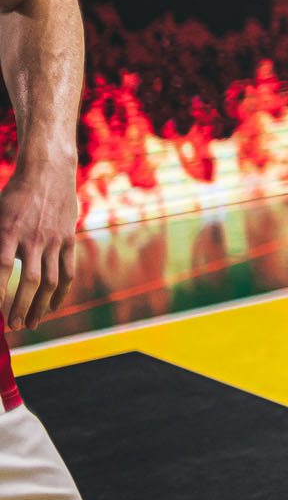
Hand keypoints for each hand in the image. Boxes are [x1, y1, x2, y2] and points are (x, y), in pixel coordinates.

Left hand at [0, 148, 77, 331]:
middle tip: (12, 327)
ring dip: (40, 307)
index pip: (3, 269)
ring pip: (51, 281)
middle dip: (19, 308)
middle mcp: (33, 238)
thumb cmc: (14, 195)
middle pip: (30, 281)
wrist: (47, 172)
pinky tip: (52, 307)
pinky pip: (68, 271)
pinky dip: (61, 293)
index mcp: (9, 231)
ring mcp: (54, 239)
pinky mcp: (69, 239)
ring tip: (30, 324)